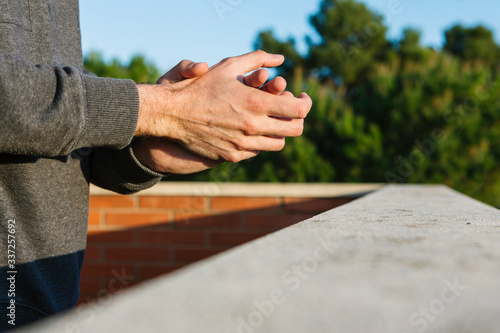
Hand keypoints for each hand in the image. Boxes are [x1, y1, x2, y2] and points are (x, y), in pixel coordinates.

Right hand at [135, 50, 311, 162]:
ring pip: (278, 143)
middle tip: (290, 110)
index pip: (299, 110)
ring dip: (279, 131)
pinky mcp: (234, 155)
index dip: (306, 103)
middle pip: (295, 130)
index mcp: (257, 103)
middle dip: (298, 119)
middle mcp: (254, 127)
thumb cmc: (201, 86)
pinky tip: (250, 129)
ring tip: (271, 119)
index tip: (301, 97)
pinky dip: (259, 140)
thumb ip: (258, 59)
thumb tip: (281, 59)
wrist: (173, 114)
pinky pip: (257, 151)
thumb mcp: (229, 66)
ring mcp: (244, 144)